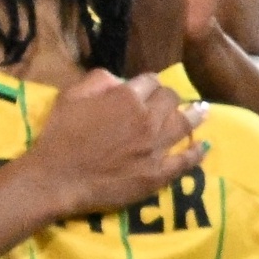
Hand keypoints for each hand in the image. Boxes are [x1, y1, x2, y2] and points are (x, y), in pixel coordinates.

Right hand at [22, 70, 208, 220]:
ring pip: (185, 124)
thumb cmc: (58, 136)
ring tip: (201, 112)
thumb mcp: (68, 97)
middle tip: (165, 102)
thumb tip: (118, 79)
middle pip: (171, 100)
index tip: (145, 88)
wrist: (56, 179)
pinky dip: (197, 152)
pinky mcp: (158, 173)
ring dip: (194, 116)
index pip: (150, 80)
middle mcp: (147, 119)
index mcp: (126, 98)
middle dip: (168, 97)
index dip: (148, 83)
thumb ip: (96, 80)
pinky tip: (202, 147)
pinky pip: (186, 160)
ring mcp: (156, 147)